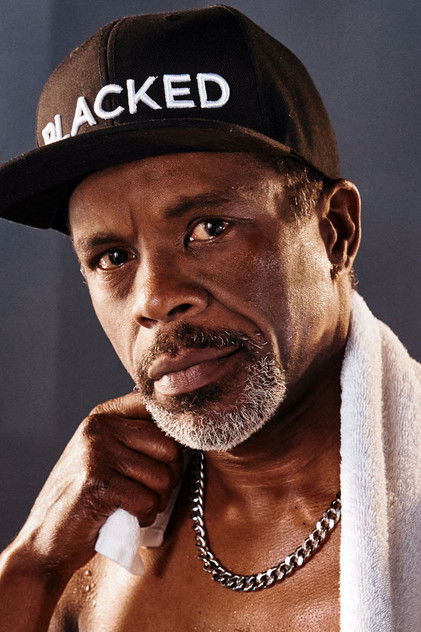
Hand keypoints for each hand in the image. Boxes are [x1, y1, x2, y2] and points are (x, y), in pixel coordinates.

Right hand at [10, 391, 182, 580]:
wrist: (46, 542)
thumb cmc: (85, 500)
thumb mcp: (104, 455)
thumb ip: (135, 436)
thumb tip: (185, 429)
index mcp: (103, 416)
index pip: (156, 409)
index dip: (173, 434)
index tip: (165, 458)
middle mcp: (99, 428)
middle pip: (169, 448)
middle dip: (168, 477)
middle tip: (148, 492)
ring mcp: (97, 454)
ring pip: (162, 478)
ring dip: (155, 502)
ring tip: (132, 507)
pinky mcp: (98, 485)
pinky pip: (147, 501)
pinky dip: (143, 517)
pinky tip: (124, 518)